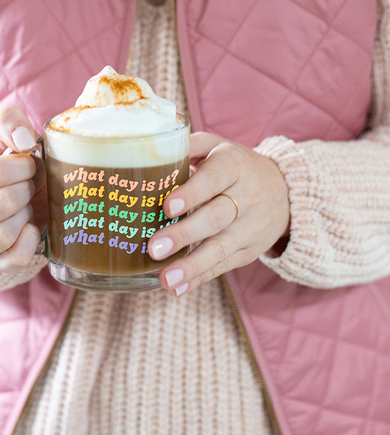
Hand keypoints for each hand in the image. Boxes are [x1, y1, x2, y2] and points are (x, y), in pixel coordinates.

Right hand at [0, 107, 46, 273]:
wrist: (2, 203)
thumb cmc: (5, 171)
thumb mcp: (2, 144)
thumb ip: (10, 126)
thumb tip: (24, 139)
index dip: (17, 167)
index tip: (29, 162)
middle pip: (1, 202)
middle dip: (25, 189)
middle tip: (29, 183)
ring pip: (6, 231)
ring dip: (26, 213)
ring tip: (26, 203)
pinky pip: (16, 257)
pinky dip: (30, 240)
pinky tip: (32, 226)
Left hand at [148, 132, 289, 295]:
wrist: (285, 191)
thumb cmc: (234, 166)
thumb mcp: (217, 147)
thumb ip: (188, 145)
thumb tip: (150, 149)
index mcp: (234, 166)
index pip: (214, 179)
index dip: (191, 194)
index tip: (167, 207)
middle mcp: (247, 197)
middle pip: (215, 218)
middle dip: (184, 234)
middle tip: (154, 248)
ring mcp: (250, 228)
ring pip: (221, 248)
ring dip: (192, 265)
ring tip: (165, 278)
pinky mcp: (249, 251)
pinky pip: (223, 266)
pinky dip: (200, 278)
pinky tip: (177, 288)